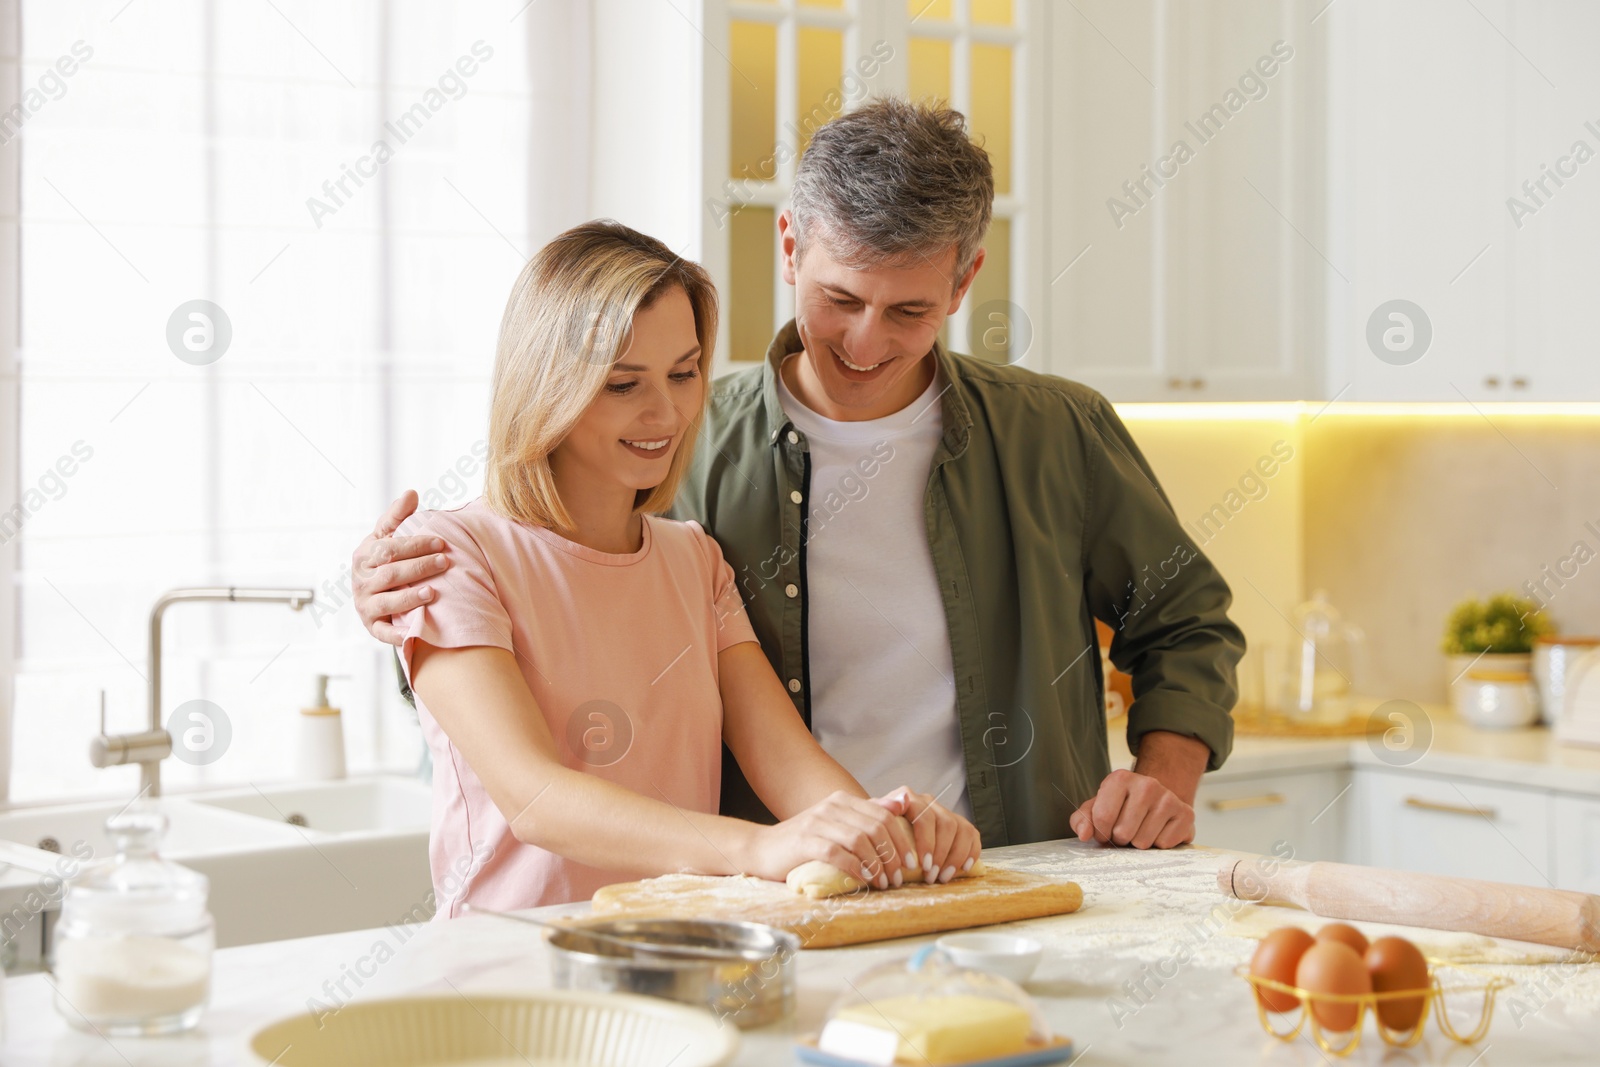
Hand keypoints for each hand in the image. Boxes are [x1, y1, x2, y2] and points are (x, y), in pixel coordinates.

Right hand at [353, 491, 450, 644]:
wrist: (373, 592)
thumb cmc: (385, 560)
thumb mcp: (386, 536)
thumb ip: (397, 516)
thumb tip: (411, 493)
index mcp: (364, 556)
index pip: (389, 549)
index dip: (415, 545)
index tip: (440, 542)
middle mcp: (362, 581)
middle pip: (391, 574)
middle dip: (419, 567)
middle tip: (445, 561)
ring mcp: (366, 605)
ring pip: (388, 602)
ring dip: (410, 598)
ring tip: (433, 593)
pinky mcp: (372, 626)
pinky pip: (383, 632)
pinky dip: (397, 634)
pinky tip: (414, 630)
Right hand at [747, 790, 917, 887]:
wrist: (763, 849)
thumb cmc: (805, 842)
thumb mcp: (838, 824)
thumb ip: (868, 814)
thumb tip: (904, 802)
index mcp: (843, 800)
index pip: (884, 816)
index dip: (902, 840)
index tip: (911, 863)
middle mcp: (831, 806)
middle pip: (876, 827)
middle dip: (893, 855)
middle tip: (899, 878)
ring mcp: (817, 822)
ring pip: (860, 840)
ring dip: (877, 864)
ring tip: (884, 883)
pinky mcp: (805, 841)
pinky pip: (838, 853)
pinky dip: (855, 868)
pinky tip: (863, 880)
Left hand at [881, 787, 982, 883]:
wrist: (884, 830)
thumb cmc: (878, 830)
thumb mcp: (873, 822)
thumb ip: (881, 811)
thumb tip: (896, 805)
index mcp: (909, 798)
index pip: (924, 816)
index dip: (927, 841)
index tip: (923, 865)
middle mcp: (929, 802)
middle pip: (946, 824)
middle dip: (942, 853)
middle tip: (932, 876)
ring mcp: (944, 811)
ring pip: (961, 829)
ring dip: (955, 856)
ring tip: (943, 877)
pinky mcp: (958, 824)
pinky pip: (972, 834)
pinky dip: (971, 851)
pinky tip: (964, 867)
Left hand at [1069, 768, 1194, 848]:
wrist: (1157, 800)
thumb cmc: (1121, 807)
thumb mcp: (1096, 808)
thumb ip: (1082, 820)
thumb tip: (1084, 835)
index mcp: (1120, 779)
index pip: (1102, 818)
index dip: (1100, 833)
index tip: (1105, 831)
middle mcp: (1147, 784)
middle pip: (1123, 833)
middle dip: (1121, 839)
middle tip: (1125, 830)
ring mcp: (1169, 798)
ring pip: (1144, 842)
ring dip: (1139, 843)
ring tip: (1141, 830)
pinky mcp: (1186, 814)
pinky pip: (1164, 845)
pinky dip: (1159, 844)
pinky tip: (1158, 831)